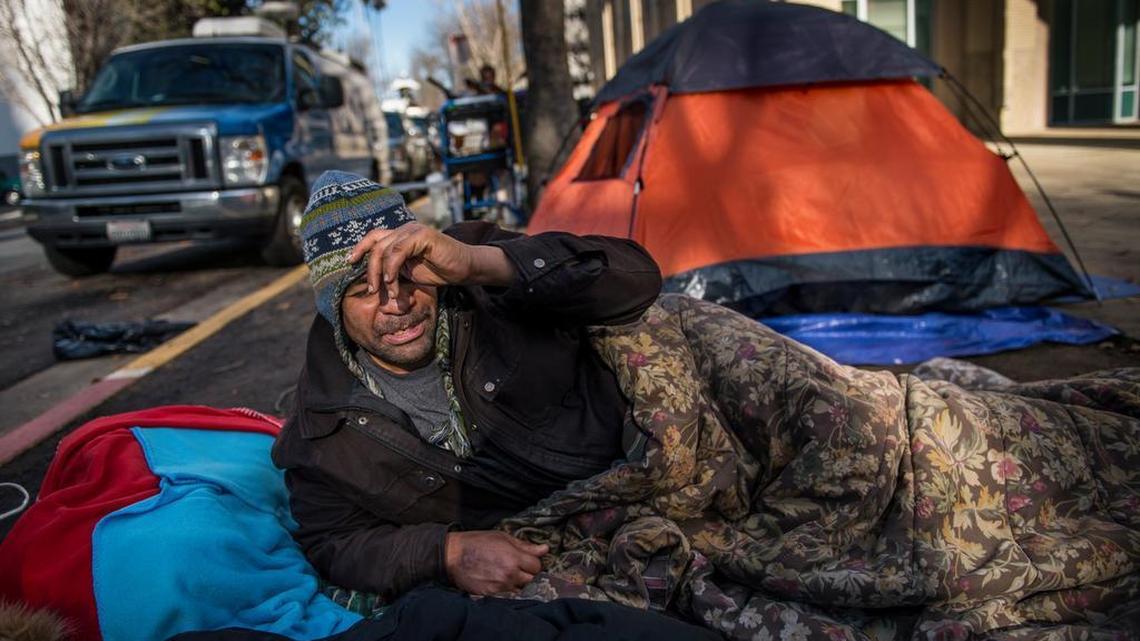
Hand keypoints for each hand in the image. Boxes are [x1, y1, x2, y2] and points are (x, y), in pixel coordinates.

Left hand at [348, 223, 515, 298]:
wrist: (465, 269)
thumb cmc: (440, 271)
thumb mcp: (409, 272)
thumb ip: (392, 272)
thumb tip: (373, 284)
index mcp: (400, 236)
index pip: (374, 237)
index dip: (360, 248)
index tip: (350, 262)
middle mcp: (405, 229)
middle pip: (376, 244)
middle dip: (369, 269)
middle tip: (372, 290)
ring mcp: (413, 230)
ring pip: (385, 249)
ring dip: (381, 273)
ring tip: (387, 290)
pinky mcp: (422, 235)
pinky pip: (398, 251)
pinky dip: (391, 268)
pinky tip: (393, 281)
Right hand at [444, 530, 547, 595]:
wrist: (453, 555)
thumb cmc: (477, 542)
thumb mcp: (502, 538)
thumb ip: (524, 545)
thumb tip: (545, 549)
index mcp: (514, 557)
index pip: (537, 566)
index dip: (532, 562)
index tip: (525, 560)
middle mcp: (509, 573)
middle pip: (531, 579)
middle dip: (526, 573)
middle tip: (515, 566)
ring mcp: (500, 586)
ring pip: (520, 588)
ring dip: (516, 582)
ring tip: (504, 573)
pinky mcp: (491, 595)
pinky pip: (507, 595)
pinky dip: (505, 589)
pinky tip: (496, 580)